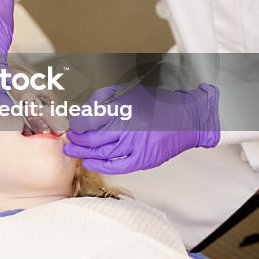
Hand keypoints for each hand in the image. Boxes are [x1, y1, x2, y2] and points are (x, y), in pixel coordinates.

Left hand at [63, 82, 219, 173]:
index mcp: (124, 108)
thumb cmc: (158, 104)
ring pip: (101, 152)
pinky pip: (117, 166)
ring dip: (83, 152)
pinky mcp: (143, 159)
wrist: (187, 119)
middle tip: (71, 137)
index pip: (89, 120)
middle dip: (77, 138)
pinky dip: (100, 165)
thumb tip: (85, 110)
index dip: (76, 124)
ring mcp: (136, 144)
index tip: (73, 124)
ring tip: (73, 150)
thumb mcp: (129, 92)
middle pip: (92, 137)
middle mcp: (129, 127)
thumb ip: (105, 98)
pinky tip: (89, 163)